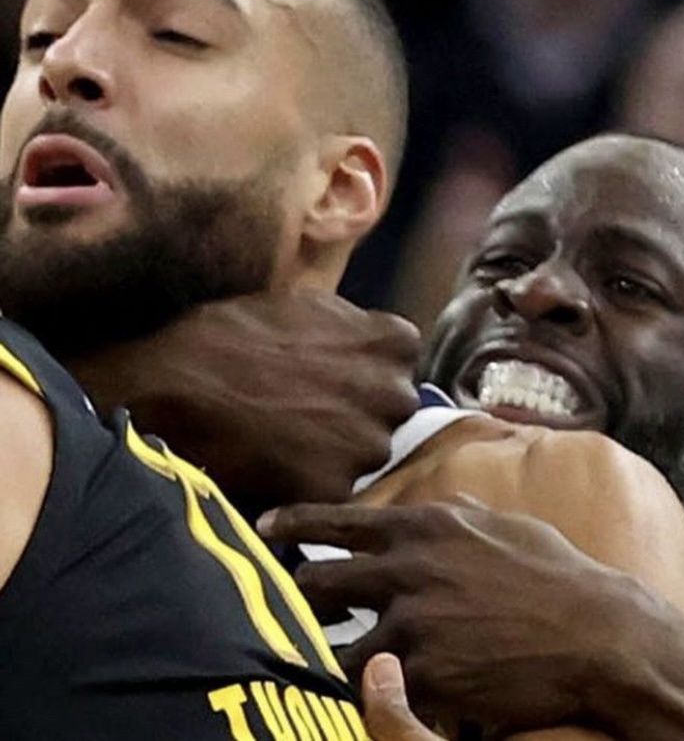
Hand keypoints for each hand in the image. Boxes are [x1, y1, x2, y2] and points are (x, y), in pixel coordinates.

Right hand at [69, 291, 419, 507]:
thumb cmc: (232, 333)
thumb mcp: (304, 305)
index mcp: (394, 344)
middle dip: (358, 410)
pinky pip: (332, 489)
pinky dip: (308, 481)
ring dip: (337, 450)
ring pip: (364, 453)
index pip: (399, 361)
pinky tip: (274, 464)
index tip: (334, 374)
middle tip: (307, 410)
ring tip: (286, 438)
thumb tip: (367, 338)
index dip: (364, 369)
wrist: (173, 383)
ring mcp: (368, 445)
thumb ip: (352, 326)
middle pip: (389, 410)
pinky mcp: (335, 489)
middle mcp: (395, 395)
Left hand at [258, 497, 618, 730]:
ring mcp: (413, 625)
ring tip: (319, 657)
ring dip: (325, 651)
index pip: (338, 520)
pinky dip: (368, 691)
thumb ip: (461, 511)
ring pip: (336, 645)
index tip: (265, 527)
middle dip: (297, 595)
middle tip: (289, 604)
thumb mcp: (505, 523)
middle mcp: (408, 569)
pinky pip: (375, 688)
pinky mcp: (426, 677)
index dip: (294, 522)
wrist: (597, 634)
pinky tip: (372, 690)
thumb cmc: (554, 574)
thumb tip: (441, 502)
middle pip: (319, 583)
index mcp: (425, 526)